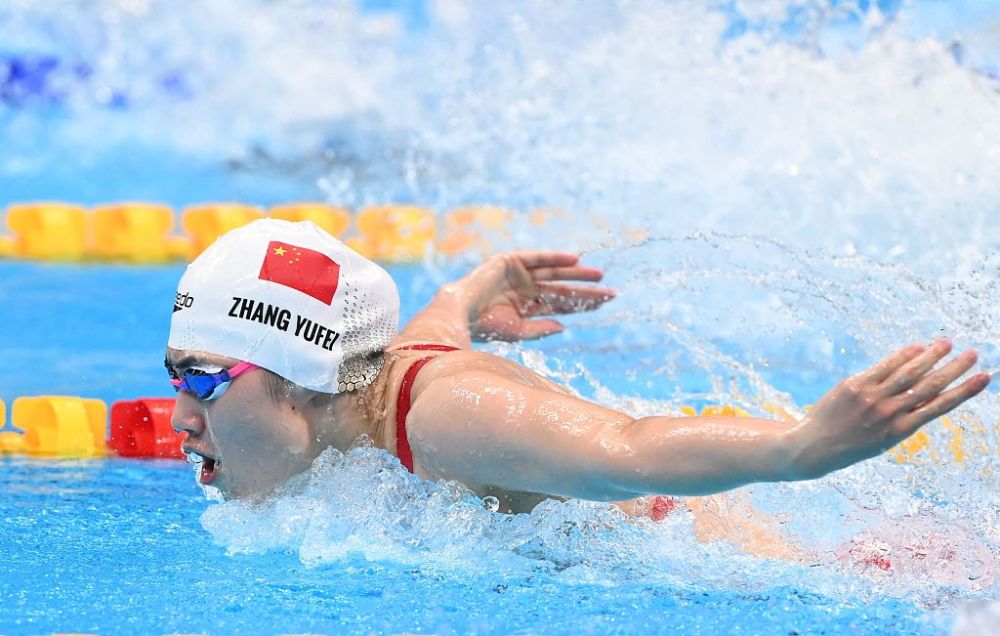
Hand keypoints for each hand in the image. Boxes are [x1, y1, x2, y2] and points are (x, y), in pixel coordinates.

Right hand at [459, 252, 614, 340]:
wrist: (459, 313)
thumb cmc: (484, 327)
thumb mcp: (517, 332)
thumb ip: (539, 329)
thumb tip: (563, 327)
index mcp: (528, 308)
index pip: (561, 304)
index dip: (583, 304)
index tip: (605, 304)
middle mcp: (526, 289)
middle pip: (563, 288)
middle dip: (586, 290)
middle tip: (611, 292)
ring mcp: (519, 274)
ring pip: (554, 273)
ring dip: (577, 272)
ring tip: (599, 274)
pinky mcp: (510, 261)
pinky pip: (537, 258)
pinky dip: (555, 257)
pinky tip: (574, 258)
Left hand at [785, 339, 989, 479]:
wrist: (815, 446)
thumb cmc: (852, 444)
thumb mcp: (883, 439)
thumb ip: (903, 417)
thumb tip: (920, 390)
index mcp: (902, 430)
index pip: (940, 406)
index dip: (964, 391)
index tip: (984, 378)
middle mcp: (890, 413)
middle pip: (930, 385)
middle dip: (954, 368)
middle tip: (973, 354)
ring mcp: (873, 397)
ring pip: (909, 372)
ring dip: (932, 355)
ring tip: (948, 343)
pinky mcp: (855, 385)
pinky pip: (884, 366)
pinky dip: (902, 356)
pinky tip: (917, 347)